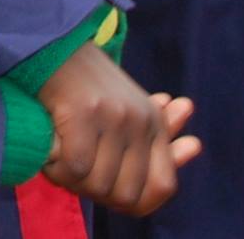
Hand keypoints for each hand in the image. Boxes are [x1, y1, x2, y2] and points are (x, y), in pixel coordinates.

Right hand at [37, 43, 189, 215]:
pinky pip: (75, 168)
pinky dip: (57, 169)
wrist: (52, 43)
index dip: (136, 200)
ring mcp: (114, 117)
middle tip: (76, 174)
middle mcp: (141, 121)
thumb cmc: (86, 80)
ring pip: (98, 184)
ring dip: (72, 181)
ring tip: (59, 159)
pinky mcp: (84, 113)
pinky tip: (50, 155)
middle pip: (126, 193)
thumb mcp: (130, 106)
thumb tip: (194, 146)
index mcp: (154, 122)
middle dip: (97, 193)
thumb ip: (161, 132)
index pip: (162, 185)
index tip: (109, 192)